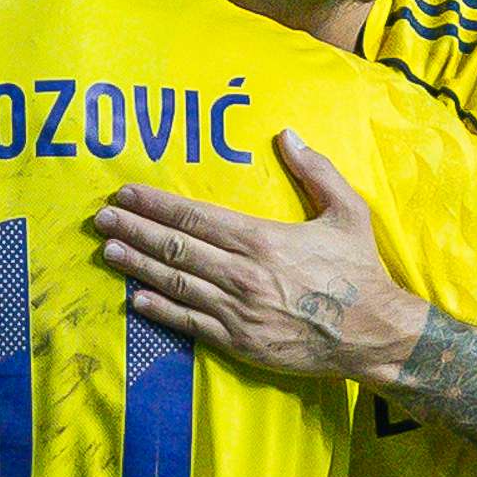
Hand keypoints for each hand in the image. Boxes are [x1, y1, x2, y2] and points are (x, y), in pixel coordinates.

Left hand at [92, 132, 427, 383]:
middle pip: (174, 247)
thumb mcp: (348, 212)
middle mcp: (241, 273)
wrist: (373, 335)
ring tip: (109, 250)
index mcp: (261, 239)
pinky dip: (160, 310)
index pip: (194, 217)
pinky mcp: (239, 342)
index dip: (156, 204)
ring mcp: (237, 310)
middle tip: (103, 218)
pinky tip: (136, 299)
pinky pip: (189, 323)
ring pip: (175, 284)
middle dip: (135, 229)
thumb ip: (316, 171)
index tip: (127, 193)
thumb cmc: (360, 272)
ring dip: (137, 266)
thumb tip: (288, 134)